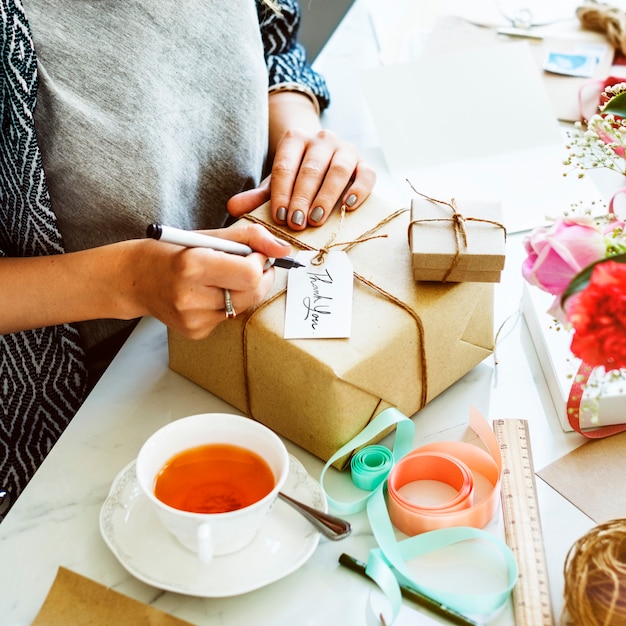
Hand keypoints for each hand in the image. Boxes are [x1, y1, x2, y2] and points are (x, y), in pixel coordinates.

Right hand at [122, 222, 290, 338]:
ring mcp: (193, 319)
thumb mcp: (207, 236)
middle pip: (252, 293)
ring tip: (221, 278)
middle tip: (249, 265)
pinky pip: (229, 318)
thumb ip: (250, 237)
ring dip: (243, 291)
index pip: (250, 273)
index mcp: (193, 266)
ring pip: (244, 307)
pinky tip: (207, 295)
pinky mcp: (195, 332)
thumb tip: (285, 249)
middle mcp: (191, 297)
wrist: (133, 279)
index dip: (259, 262)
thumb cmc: (171, 252)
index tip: (253, 254)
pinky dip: (227, 304)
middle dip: (259, 277)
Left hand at [227, 128, 375, 230]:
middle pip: (311, 169)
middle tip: (296, 223)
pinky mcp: (365, 163)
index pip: (286, 165)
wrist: (324, 160)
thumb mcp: (277, 184)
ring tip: (316, 219)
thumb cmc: (297, 177)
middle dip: (302, 198)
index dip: (281, 192)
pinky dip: (359, 190)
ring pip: (338, 170)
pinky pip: (366, 174)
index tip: (279, 217)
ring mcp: (346, 149)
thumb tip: (234, 207)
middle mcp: (322, 139)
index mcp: (296, 139)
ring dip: (326, 196)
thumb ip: (258, 197)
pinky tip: (348, 206)